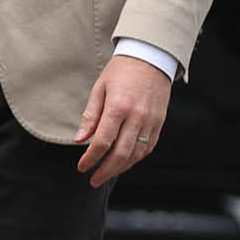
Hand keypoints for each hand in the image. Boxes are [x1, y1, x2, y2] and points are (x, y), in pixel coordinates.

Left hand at [75, 54, 170, 185]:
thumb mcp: (100, 88)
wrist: (150, 59)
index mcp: (118, 107)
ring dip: (120, 168)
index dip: (90, 158)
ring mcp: (150, 122)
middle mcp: (137, 117)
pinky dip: (135, 159)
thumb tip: (80, 139)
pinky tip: (124, 163)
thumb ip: (90, 116)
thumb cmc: (121, 72)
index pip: (102, 141)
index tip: (81, 167)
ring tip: (106, 174)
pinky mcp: (159, 124)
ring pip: (136, 155)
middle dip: (105, 171)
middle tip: (93, 180)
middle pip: (121, 153)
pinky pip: (148, 148)